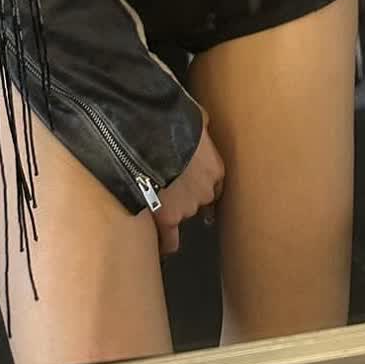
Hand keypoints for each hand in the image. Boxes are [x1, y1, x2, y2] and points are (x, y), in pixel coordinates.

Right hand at [154, 120, 224, 256]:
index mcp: (215, 169)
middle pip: (197, 202)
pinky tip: (158, 245)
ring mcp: (187, 207)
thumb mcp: (196, 117)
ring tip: (151, 196)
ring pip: (180, 215)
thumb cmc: (172, 120)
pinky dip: (163, 242)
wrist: (149, 132)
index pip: (214, 187)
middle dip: (184, 196)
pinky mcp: (167, 217)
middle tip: (167, 186)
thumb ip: (202, 129)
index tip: (191, 186)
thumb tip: (203, 125)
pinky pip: (168, 239)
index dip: (200, 186)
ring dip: (170, 208)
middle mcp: (206, 191)